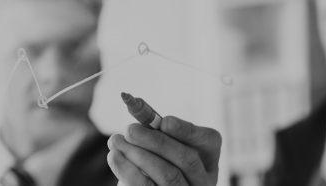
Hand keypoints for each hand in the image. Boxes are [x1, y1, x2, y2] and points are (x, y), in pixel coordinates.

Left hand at [107, 116, 221, 185]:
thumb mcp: (161, 148)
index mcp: (208, 159)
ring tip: (116, 141)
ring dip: (139, 155)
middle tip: (130, 129)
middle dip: (157, 141)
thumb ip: (157, 134)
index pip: (210, 141)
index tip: (164, 121)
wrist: (144, 184)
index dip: (188, 130)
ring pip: (169, 176)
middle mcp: (203, 180)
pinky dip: (129, 171)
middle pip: (187, 159)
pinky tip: (115, 157)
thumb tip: (140, 121)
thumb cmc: (154, 163)